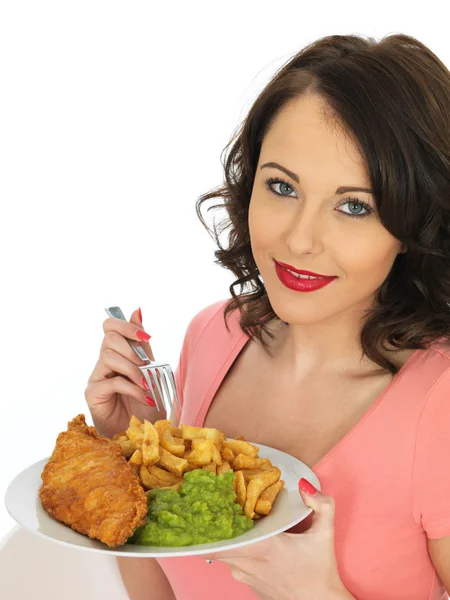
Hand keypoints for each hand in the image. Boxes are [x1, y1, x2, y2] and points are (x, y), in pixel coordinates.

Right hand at [84, 307, 162, 436]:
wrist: (143, 434)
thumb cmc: (146, 404)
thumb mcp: (151, 370)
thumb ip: (143, 344)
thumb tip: (137, 311)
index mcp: (119, 354)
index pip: (112, 327)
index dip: (127, 326)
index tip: (146, 337)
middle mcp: (104, 363)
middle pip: (109, 337)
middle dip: (132, 349)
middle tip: (146, 366)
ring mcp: (96, 377)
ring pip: (109, 356)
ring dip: (134, 370)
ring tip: (147, 386)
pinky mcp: (92, 394)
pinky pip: (111, 381)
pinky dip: (132, 388)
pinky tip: (144, 398)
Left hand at [205, 479, 353, 599]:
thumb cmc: (320, 573)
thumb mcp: (324, 535)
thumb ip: (320, 505)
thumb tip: (303, 484)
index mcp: (261, 548)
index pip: (220, 539)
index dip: (209, 521)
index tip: (208, 503)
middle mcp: (246, 564)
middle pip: (216, 543)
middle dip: (213, 525)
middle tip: (214, 505)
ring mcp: (245, 577)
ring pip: (224, 553)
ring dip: (225, 537)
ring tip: (231, 518)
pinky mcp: (248, 585)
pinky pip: (233, 564)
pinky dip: (234, 551)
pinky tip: (245, 539)